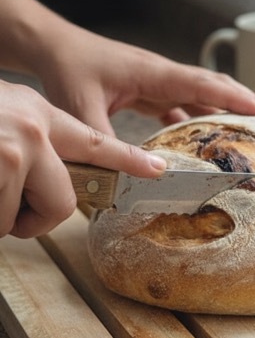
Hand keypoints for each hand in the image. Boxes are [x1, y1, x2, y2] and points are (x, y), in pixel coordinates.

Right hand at [0, 80, 166, 238]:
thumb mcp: (1, 115)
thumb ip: (28, 140)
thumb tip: (37, 173)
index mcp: (38, 114)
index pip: (93, 142)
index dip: (126, 160)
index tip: (156, 169)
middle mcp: (35, 129)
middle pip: (64, 200)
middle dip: (37, 217)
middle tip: (13, 215)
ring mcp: (18, 150)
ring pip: (26, 219)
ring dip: (3, 217)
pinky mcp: (5, 168)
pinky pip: (2, 223)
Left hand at [37, 25, 254, 134]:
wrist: (53, 48)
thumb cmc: (67, 68)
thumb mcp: (81, 109)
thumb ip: (104, 143)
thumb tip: (125, 174)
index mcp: (152, 73)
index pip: (202, 84)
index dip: (234, 98)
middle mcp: (160, 74)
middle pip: (211, 86)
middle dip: (242, 102)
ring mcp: (156, 81)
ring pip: (198, 95)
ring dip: (221, 111)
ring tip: (245, 134)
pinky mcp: (147, 89)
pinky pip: (180, 104)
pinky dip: (195, 119)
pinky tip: (198, 141)